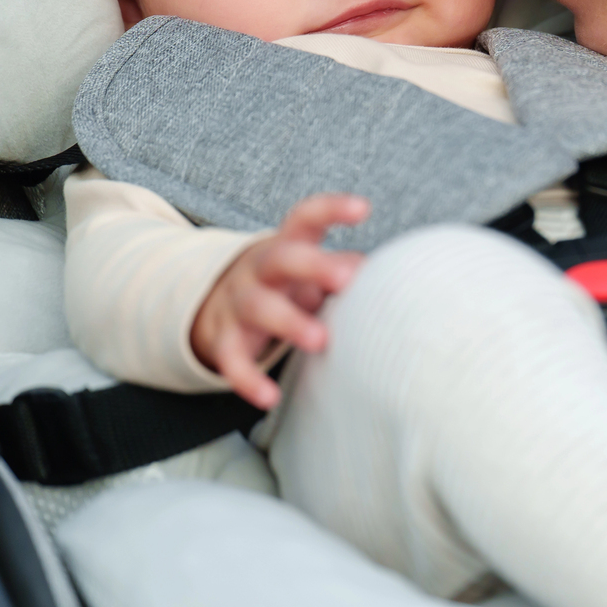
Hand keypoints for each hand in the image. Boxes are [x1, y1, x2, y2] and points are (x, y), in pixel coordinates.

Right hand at [191, 194, 368, 408]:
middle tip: (346, 278)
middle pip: (281, 258)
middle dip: (313, 265)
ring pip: (257, 306)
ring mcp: (237, 302)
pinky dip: (248, 379)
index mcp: (286, 245)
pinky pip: (231, 359)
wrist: (218, 306)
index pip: (306, 217)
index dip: (331, 209)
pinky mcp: (223, 339)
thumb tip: (387, 275)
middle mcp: (259, 268)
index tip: (362, 209)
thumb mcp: (310, 270)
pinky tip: (270, 398)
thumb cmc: (286, 284)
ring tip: (320, 341)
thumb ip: (344, 269)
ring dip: (289, 322)